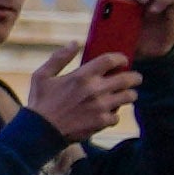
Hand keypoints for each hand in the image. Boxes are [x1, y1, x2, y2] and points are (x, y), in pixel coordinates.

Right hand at [27, 40, 144, 145]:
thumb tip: (75, 43)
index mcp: (82, 76)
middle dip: (134, 77)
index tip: (123, 60)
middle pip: (127, 79)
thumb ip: (59, 58)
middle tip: (134, 78)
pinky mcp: (101, 122)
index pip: (111, 60)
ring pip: (128, 97)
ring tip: (125, 95)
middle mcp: (95, 90)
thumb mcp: (41, 75)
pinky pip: (117, 116)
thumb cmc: (39, 102)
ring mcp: (101, 107)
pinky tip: (108, 113)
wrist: (39, 132)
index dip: (121, 58)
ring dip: (128, 95)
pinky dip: (114, 115)